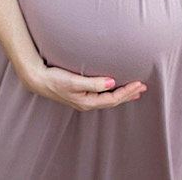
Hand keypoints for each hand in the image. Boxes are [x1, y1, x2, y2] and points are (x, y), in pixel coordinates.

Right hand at [20, 64, 145, 111]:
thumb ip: (93, 83)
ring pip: (109, 99)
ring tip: (136, 90)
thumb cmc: (54, 79)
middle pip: (113, 101)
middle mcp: (87, 103)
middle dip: (129, 94)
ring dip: (124, 94)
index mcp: (87, 102)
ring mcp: (84, 100)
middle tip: (144, 86)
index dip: (128, 92)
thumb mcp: (74, 81)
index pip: (113, 99)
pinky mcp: (81, 94)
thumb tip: (112, 83)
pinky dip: (114, 92)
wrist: (37, 79)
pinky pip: (103, 95)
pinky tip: (117, 88)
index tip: (140, 83)